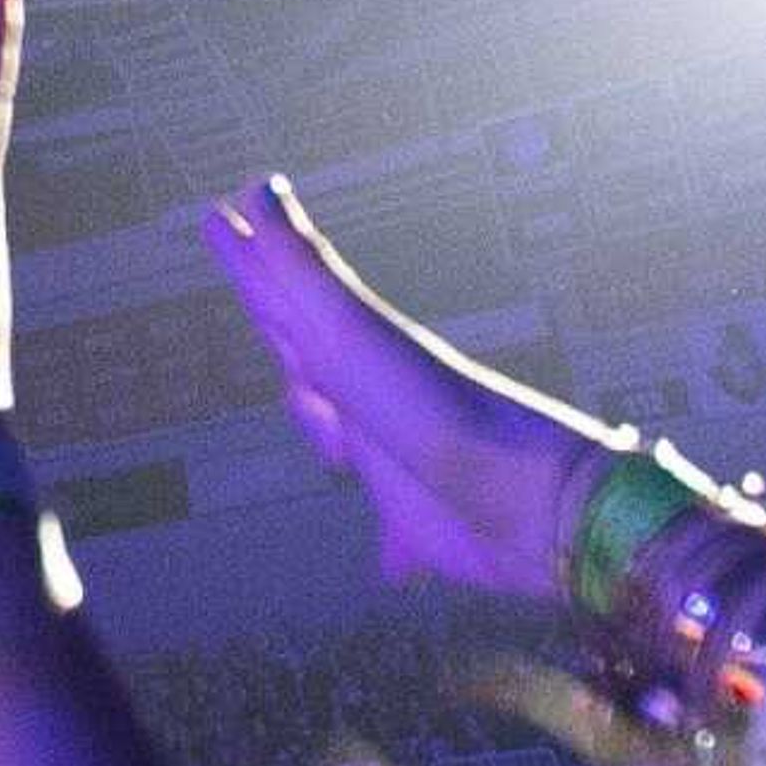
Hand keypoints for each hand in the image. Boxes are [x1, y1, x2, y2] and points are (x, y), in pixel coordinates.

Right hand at [202, 175, 609, 600]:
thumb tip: (258, 191)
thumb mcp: (356, 339)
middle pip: (307, 359)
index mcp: (345, 359)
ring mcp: (394, 462)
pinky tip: (393, 575)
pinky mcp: (420, 526)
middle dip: (280, 327)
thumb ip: (302, 274)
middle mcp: (366, 403)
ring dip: (324, 428)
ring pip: (345, 439)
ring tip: (320, 420)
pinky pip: (389, 538)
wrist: (538, 504)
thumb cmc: (444, 417)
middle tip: (254, 282)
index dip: (254, 269)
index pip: (282, 304)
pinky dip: (388, 556)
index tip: (228, 223)